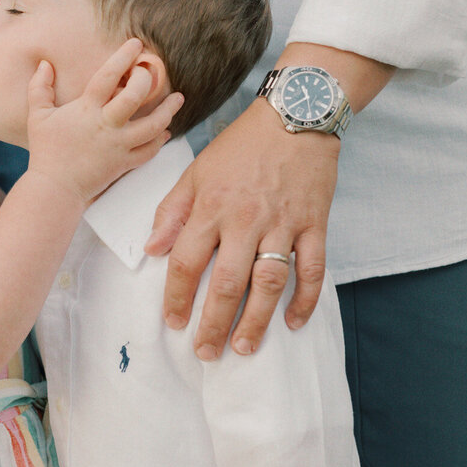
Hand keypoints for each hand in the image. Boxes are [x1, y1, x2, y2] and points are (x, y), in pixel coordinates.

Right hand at [26, 38, 183, 203]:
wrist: (56, 188)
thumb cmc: (46, 150)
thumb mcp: (38, 116)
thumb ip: (40, 88)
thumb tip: (45, 64)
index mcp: (86, 109)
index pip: (108, 76)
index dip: (123, 57)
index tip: (136, 44)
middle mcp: (106, 125)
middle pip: (135, 97)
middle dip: (147, 80)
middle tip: (152, 73)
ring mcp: (119, 146)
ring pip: (153, 126)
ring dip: (168, 110)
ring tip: (178, 99)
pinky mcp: (124, 163)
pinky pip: (150, 151)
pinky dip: (160, 140)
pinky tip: (165, 131)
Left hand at [145, 99, 338, 358]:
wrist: (295, 114)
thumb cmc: (241, 145)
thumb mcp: (196, 170)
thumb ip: (172, 210)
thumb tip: (151, 250)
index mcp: (211, 206)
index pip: (186, 261)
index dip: (176, 296)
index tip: (172, 322)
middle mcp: (245, 219)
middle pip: (225, 282)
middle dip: (212, 323)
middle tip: (205, 353)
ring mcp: (283, 223)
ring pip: (268, 282)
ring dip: (255, 320)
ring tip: (242, 348)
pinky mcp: (315, 224)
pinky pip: (312, 269)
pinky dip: (304, 299)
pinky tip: (292, 323)